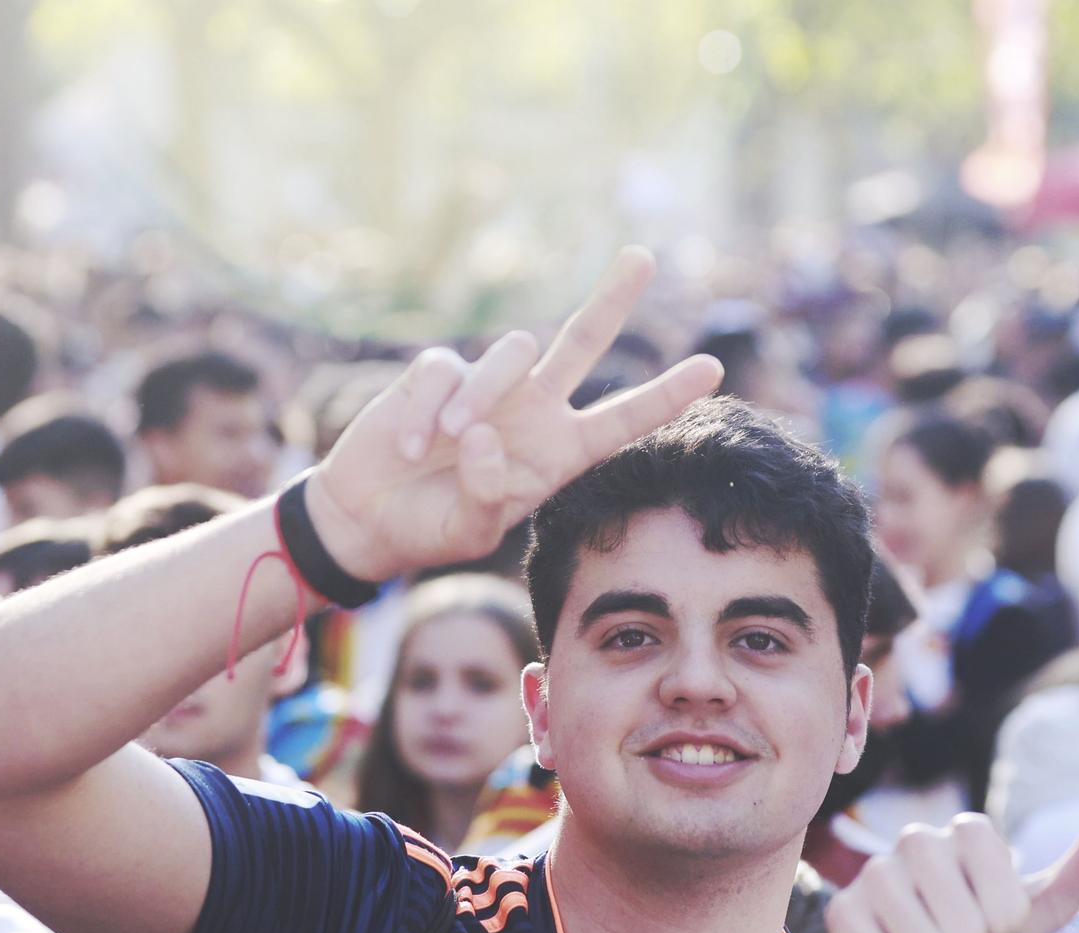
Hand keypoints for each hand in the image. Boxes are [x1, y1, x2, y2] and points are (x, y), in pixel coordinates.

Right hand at [307, 247, 722, 580]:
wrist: (366, 518)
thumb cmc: (431, 529)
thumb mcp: (470, 531)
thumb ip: (488, 492)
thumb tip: (485, 433)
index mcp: (558, 453)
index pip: (621, 420)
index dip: (665, 396)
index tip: (712, 367)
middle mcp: (533, 411)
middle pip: (582, 342)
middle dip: (612, 299)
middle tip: (644, 255)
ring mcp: (488, 388)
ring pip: (510, 354)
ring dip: (481, 396)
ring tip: (442, 442)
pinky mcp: (438, 375)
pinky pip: (446, 371)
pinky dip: (426, 410)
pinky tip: (409, 446)